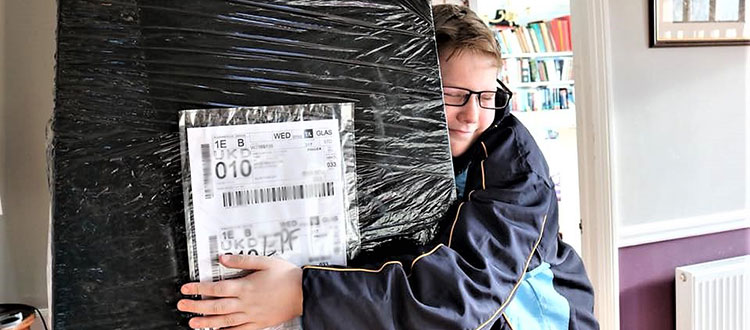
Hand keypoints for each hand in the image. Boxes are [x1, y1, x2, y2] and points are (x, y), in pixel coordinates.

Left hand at [177, 255, 302, 328]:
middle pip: (216, 306)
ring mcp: (252, 315)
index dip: (199, 289)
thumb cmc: (287, 276)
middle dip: (196, 307)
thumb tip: (223, 258)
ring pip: (224, 321)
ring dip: (207, 322)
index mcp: (246, 286)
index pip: (216, 288)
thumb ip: (242, 260)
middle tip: (182, 306)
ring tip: (193, 323)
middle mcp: (246, 303)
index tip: (187, 289)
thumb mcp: (265, 261)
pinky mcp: (259, 323)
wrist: (304, 292)